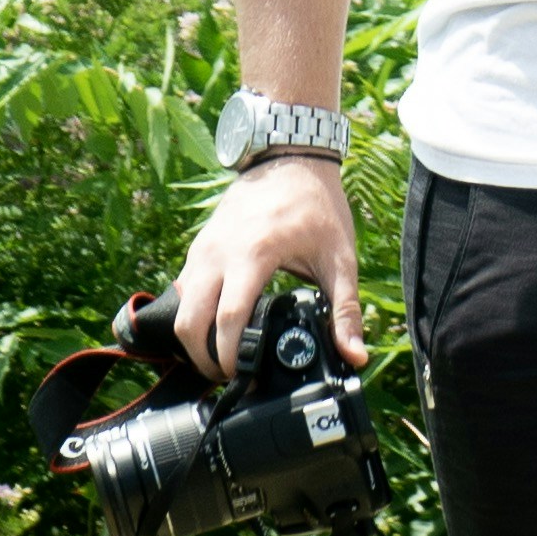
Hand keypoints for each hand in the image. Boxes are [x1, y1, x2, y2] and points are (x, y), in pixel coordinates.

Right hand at [165, 153, 365, 379]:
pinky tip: (217, 329)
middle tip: (229, 378)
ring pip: (181, 307)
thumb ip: (346, 310)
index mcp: (253, 254)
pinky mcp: (199, 246)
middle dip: (202, 358)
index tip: (243, 379)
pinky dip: (194, 316)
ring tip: (223, 359)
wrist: (290, 156)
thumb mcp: (340, 258)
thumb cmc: (317, 205)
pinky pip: (185, 290)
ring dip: (194, 340)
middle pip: (189, 321)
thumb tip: (355, 356)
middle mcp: (219, 252)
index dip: (230, 356)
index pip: (228, 319)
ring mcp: (203, 248)